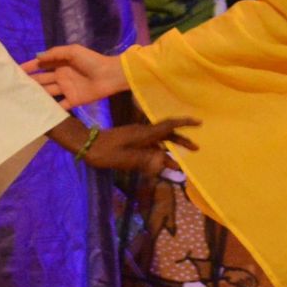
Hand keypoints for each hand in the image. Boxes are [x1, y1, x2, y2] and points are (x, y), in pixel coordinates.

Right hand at [22, 45, 126, 107]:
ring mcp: (66, 89)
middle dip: (30, 82)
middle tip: (14, 88)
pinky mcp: (73, 101)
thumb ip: (55, 54)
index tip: (16, 71)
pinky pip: (59, 105)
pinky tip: (38, 111)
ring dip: (37, 95)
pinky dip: (50, 109)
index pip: (41, 65)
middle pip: (42, 80)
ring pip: (48, 92)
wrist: (109, 75)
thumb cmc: (92, 61)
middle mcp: (61, 76)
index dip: (29, 67)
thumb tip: (37, 58)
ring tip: (21, 100)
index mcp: (61, 63)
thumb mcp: (73, 51)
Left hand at [83, 119, 200, 177]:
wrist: (87, 145)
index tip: (199, 122)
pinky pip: (151, 147)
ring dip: (171, 151)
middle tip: (196, 148)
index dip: (184, 123)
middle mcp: (143, 133)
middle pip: (167, 135)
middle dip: (182, 141)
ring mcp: (138, 137)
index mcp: (144, 134)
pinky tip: (162, 164)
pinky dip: (159, 155)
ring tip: (181, 163)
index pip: (168, 126)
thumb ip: (145, 160)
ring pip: (159, 143)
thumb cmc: (104, 152)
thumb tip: (165, 161)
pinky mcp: (132, 143)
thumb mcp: (124, 159)